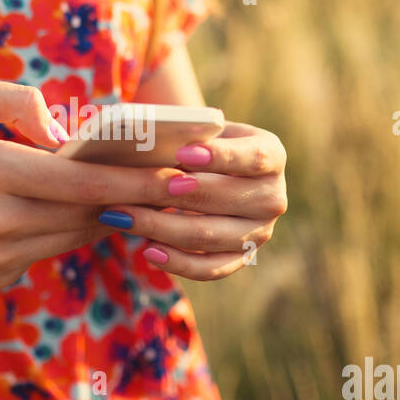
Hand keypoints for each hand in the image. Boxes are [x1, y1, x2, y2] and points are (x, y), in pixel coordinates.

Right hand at [0, 79, 199, 289]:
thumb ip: (19, 101)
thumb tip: (66, 132)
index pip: (82, 181)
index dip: (134, 181)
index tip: (178, 174)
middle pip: (88, 214)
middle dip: (135, 201)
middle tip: (180, 186)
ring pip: (73, 237)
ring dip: (107, 217)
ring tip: (146, 197)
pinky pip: (47, 252)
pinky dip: (67, 232)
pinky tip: (90, 215)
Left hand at [95, 122, 287, 279]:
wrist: (213, 172)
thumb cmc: (202, 142)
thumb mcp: (203, 131)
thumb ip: (189, 134)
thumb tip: (158, 142)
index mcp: (272, 157)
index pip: (253, 158)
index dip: (220, 157)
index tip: (182, 152)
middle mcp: (273, 198)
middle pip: (228, 200)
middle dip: (184, 195)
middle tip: (146, 188)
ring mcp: (260, 232)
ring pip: (211, 236)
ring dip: (164, 228)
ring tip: (126, 217)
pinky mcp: (241, 258)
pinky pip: (210, 269)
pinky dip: (178, 262)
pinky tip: (148, 250)